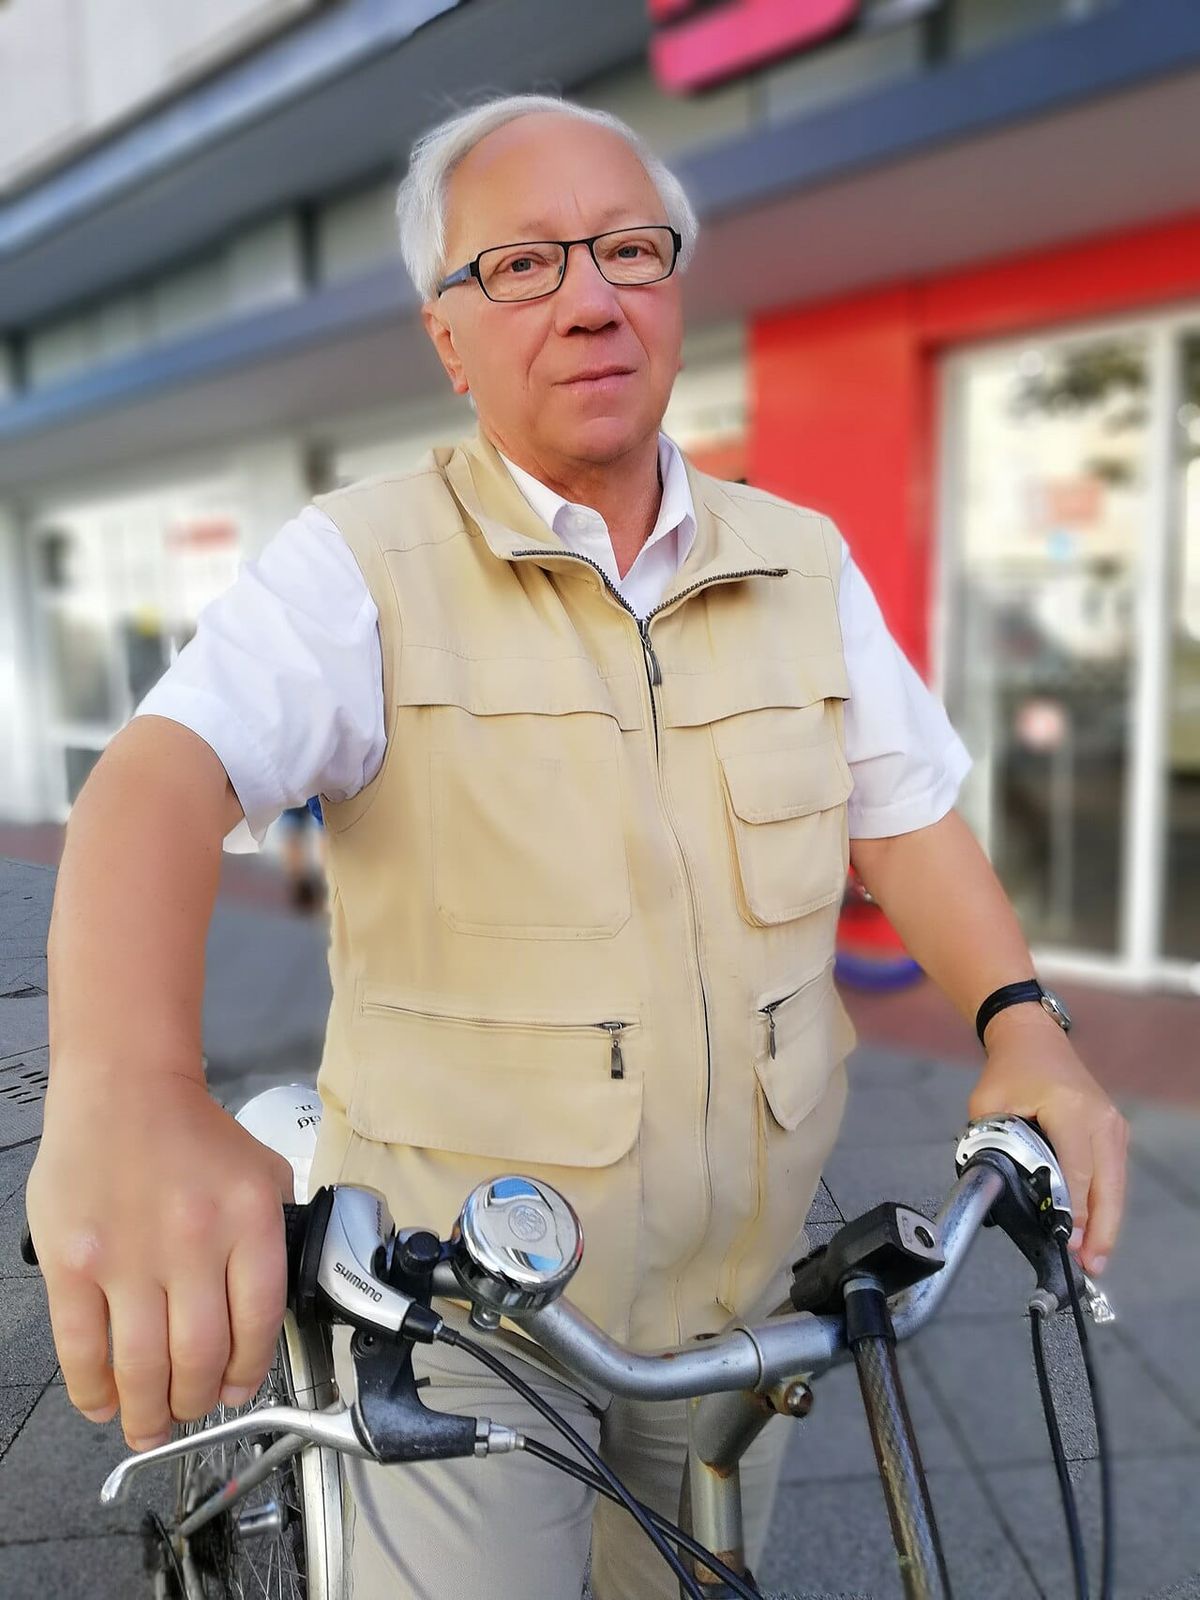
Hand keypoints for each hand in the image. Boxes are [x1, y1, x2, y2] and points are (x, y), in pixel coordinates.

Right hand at [25, 1069, 294, 1450]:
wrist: (125, 1086)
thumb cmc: (192, 1132)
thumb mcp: (262, 1172)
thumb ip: (272, 1235)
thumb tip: (268, 1311)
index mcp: (248, 1217)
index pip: (259, 1321)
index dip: (248, 1371)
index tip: (237, 1390)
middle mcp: (193, 1240)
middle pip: (200, 1355)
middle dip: (196, 1401)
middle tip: (190, 1411)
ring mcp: (129, 1255)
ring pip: (143, 1365)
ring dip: (148, 1410)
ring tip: (150, 1423)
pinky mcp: (74, 1263)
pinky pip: (83, 1349)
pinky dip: (94, 1391)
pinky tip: (103, 1403)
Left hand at [967, 1007, 1127, 1275]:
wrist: (1034, 1040)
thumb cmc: (1010, 1071)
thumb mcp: (987, 1104)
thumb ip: (989, 1143)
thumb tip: (994, 1187)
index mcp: (1070, 1108)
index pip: (1076, 1168)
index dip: (1074, 1209)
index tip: (1068, 1240)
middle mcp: (1100, 1119)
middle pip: (1107, 1185)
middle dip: (1100, 1230)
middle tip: (1089, 1265)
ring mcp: (1113, 1126)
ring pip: (1115, 1186)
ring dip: (1107, 1224)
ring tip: (1093, 1259)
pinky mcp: (1115, 1133)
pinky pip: (1114, 1176)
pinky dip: (1107, 1205)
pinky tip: (1097, 1231)